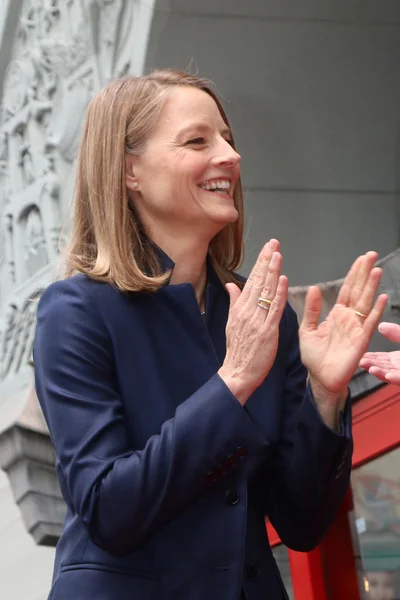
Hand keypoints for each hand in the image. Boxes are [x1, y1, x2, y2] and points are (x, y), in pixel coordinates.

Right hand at [218, 239, 287, 405]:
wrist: (238, 373)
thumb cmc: (238, 351)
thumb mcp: (232, 324)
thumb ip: (234, 302)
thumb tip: (231, 285)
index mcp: (240, 309)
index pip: (250, 280)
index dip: (259, 263)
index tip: (266, 248)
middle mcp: (247, 311)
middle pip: (257, 281)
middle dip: (266, 261)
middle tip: (273, 242)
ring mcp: (257, 321)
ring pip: (265, 292)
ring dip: (272, 272)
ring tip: (277, 254)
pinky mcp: (267, 331)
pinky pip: (273, 309)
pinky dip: (278, 294)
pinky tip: (283, 280)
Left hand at [299, 252, 387, 402]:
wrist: (319, 378)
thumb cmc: (314, 357)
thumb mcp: (308, 329)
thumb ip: (312, 310)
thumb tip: (314, 288)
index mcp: (337, 315)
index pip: (348, 289)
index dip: (354, 274)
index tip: (361, 259)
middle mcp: (349, 319)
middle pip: (359, 291)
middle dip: (365, 273)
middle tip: (372, 255)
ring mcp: (356, 329)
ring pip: (366, 303)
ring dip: (371, 287)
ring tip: (377, 270)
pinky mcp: (360, 341)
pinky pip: (369, 323)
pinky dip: (375, 310)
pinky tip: (381, 297)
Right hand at [359, 322, 399, 383]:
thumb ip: (396, 333)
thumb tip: (381, 326)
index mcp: (399, 358)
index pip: (382, 358)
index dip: (370, 357)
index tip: (359, 355)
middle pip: (383, 367)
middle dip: (371, 365)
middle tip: (360, 362)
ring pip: (391, 374)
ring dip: (380, 373)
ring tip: (371, 369)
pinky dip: (395, 378)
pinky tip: (388, 375)